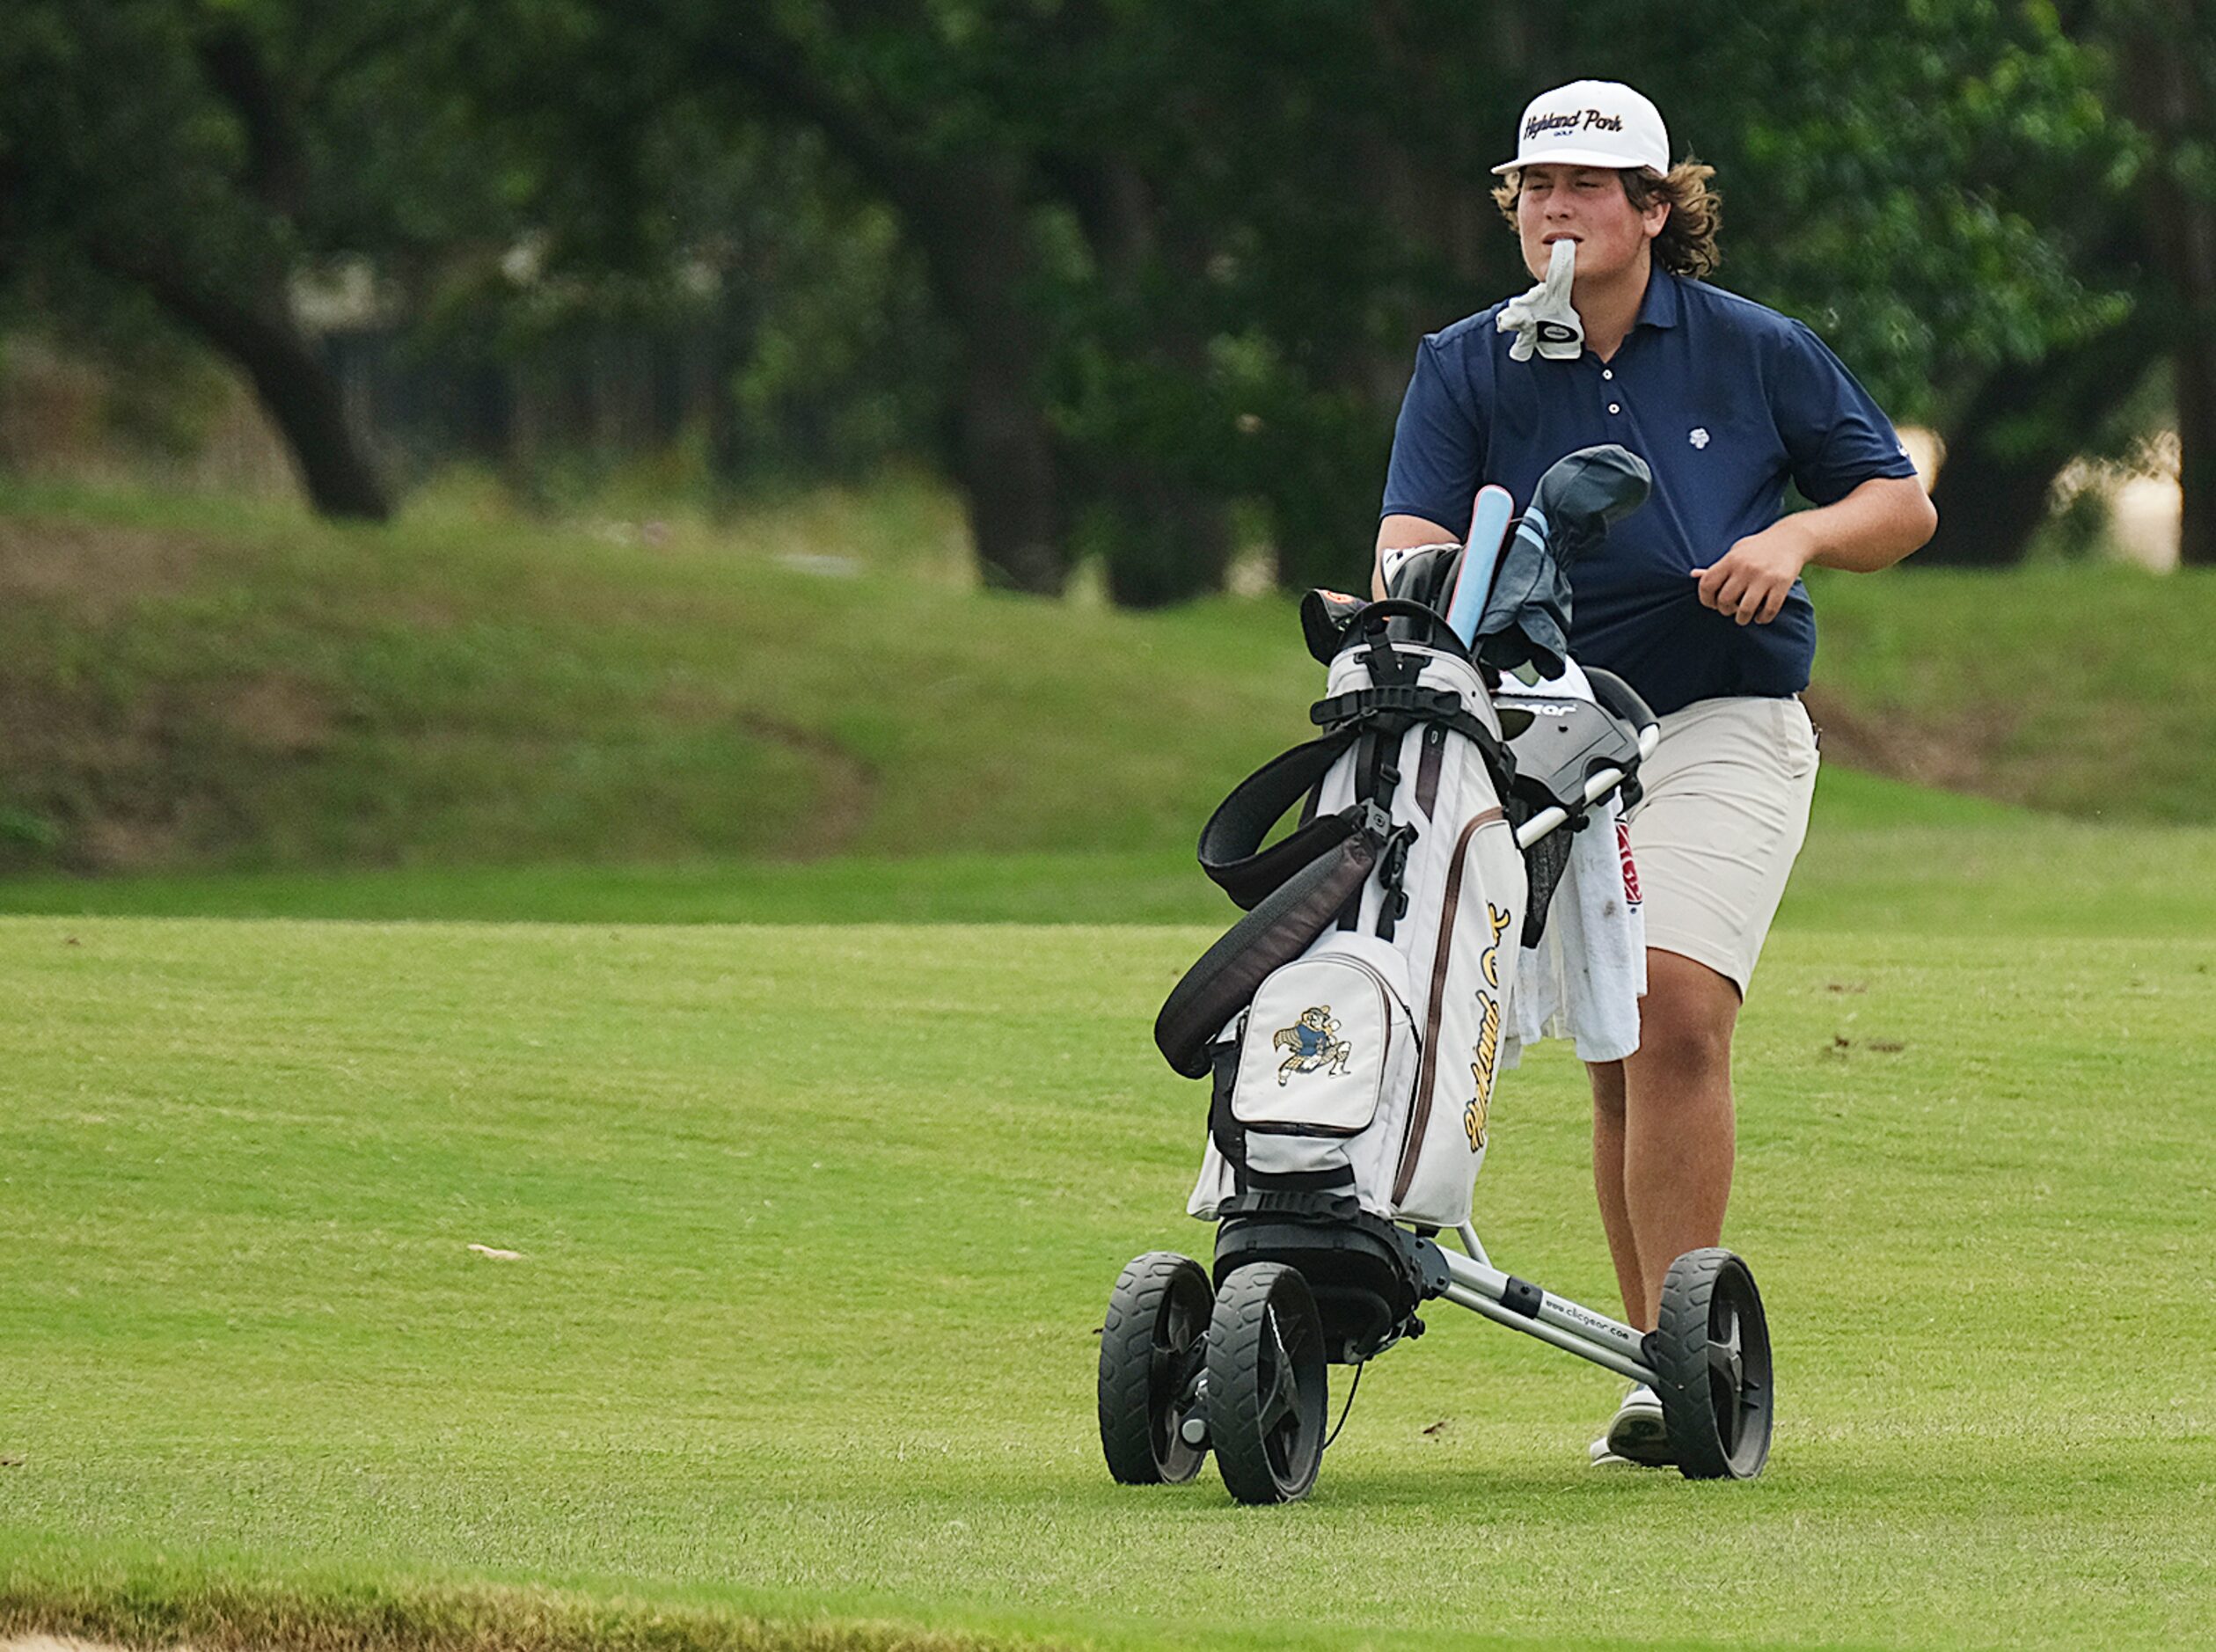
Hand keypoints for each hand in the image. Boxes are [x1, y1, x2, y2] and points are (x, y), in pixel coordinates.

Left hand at [1691, 519, 1816, 624]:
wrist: (1792, 538)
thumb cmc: (1758, 548)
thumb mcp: (1735, 552)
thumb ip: (1717, 567)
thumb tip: (1693, 575)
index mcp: (1731, 560)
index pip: (1707, 584)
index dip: (1705, 599)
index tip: (1712, 603)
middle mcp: (1745, 568)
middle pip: (1725, 600)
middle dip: (1725, 610)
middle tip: (1731, 609)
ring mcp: (1764, 576)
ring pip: (1745, 609)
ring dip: (1742, 619)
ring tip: (1744, 617)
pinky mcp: (1782, 583)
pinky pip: (1769, 610)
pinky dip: (1763, 618)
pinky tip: (1761, 616)